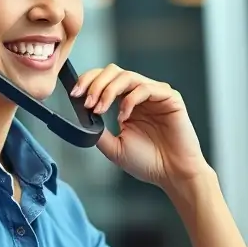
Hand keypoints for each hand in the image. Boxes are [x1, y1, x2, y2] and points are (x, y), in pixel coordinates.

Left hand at [72, 64, 209, 189]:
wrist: (173, 175)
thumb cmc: (149, 163)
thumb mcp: (114, 147)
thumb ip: (99, 131)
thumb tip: (81, 117)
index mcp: (127, 103)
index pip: (105, 80)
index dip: (88, 82)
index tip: (75, 95)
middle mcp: (140, 95)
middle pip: (113, 71)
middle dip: (95, 83)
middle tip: (86, 102)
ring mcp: (155, 94)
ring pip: (127, 76)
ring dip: (108, 90)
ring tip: (99, 109)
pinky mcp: (170, 97)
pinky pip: (145, 88)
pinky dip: (130, 100)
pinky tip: (124, 116)